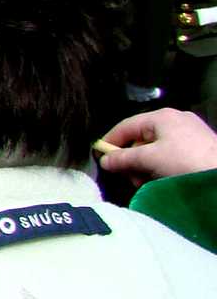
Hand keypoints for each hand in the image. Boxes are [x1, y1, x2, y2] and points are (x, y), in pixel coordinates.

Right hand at [98, 108, 216, 182]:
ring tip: (149, 182)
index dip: (110, 141)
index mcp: (161, 116)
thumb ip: (123, 158)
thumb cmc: (185, 161)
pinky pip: (170, 154)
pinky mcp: (198, 147)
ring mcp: (188, 133)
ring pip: (155, 149)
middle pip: (140, 139)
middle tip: (132, 178)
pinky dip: (162, 167)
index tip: (100, 158)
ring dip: (147, 167)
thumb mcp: (149, 159)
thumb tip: (104, 160)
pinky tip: (164, 180)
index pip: (126, 126)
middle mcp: (175, 120)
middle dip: (132, 160)